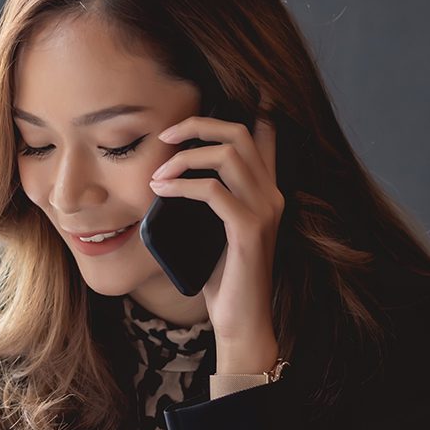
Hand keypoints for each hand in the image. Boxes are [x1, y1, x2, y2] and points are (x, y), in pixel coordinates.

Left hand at [148, 113, 284, 373]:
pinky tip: (161, 191)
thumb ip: (206, 200)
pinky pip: (212, 191)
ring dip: (184, 157)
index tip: (200, 108)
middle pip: (239, 133)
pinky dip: (181, 186)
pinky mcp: (249, 230)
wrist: (241, 321)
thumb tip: (167, 174)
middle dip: (197, 125)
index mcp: (266, 191)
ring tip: (157, 174)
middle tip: (165, 136)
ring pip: (226, 155)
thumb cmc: (223, 278)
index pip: (263, 133)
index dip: (240, 109)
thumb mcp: (212, 229)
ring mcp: (264, 211)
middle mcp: (272, 195)